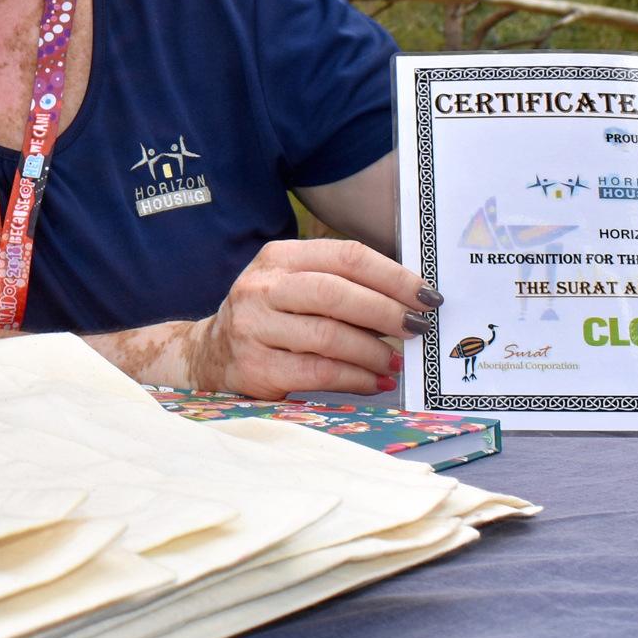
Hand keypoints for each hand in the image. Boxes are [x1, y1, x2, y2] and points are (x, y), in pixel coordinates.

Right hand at [182, 238, 437, 398]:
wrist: (210, 354)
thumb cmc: (271, 316)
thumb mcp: (293, 285)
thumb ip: (341, 285)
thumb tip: (410, 301)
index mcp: (279, 257)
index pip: (346, 256)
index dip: (393, 275)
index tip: (427, 295)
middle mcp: (262, 287)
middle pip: (337, 293)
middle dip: (387, 312)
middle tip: (419, 327)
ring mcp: (254, 327)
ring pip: (329, 336)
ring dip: (374, 351)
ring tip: (397, 360)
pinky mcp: (256, 367)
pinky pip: (319, 372)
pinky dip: (356, 378)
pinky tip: (375, 380)